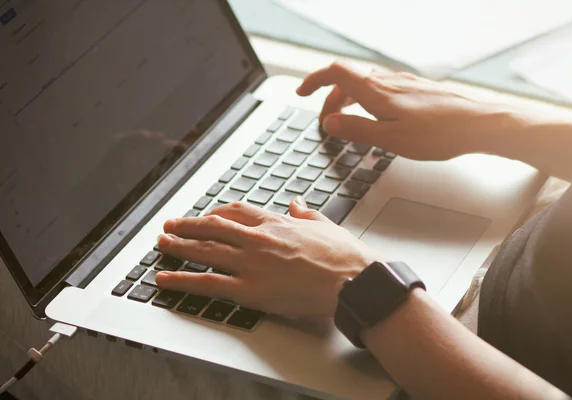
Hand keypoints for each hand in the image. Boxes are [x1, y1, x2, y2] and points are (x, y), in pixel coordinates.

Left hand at [155, 198, 380, 317]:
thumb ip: (306, 214)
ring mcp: (251, 263)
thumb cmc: (346, 257)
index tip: (206, 214)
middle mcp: (259, 239)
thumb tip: (297, 202)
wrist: (355, 280)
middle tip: (170, 224)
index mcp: (278, 223)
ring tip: (160, 243)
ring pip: (205, 250)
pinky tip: (165, 277)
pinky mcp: (250, 289)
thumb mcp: (326, 226)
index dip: (217, 213)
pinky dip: (183, 279)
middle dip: (188, 226)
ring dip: (179, 246)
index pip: (238, 213)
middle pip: (214, 227)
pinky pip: (208, 283)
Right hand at [297, 61, 511, 160]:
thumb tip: (329, 122)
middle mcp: (388, 80)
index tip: (300, 93)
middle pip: (347, 78)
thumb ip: (356, 129)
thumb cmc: (439, 133)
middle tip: (324, 120)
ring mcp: (403, 83)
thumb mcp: (390, 139)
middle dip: (329, 97)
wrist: (480, 123)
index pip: (335, 72)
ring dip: (347, 98)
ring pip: (364, 83)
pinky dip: (366, 99)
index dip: (313, 80)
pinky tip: (375, 117)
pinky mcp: (415, 90)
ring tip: (346, 121)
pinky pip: (381, 88)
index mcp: (376, 90)